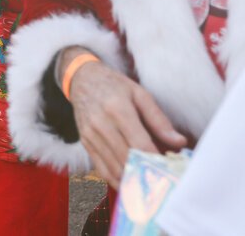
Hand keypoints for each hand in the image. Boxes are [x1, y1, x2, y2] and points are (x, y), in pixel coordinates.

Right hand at [63, 47, 187, 187]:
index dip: (157, 161)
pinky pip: (102, 169)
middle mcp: (101, 124)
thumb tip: (179, 142)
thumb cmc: (114, 85)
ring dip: (134, 179)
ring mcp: (90, 135)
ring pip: (115, 168)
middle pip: (128, 159)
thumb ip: (159, 120)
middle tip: (165, 178)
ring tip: (151, 181)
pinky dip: (118, 180)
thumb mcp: (140, 94)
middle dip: (148, 172)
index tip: (172, 168)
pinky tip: (132, 182)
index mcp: (118, 109)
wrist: (81, 79)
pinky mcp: (85, 143)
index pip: (140, 145)